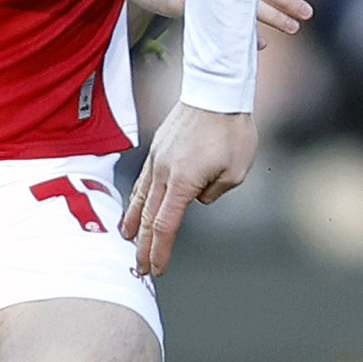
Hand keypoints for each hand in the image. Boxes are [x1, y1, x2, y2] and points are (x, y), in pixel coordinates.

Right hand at [122, 101, 256, 275]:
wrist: (217, 92)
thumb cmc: (232, 132)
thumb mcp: (236, 171)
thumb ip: (215, 192)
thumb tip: (197, 199)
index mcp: (182, 182)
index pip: (166, 225)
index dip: (160, 250)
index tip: (155, 269)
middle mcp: (164, 173)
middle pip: (149, 217)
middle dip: (144, 246)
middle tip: (138, 268)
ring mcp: (157, 159)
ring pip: (141, 197)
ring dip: (134, 222)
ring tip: (126, 239)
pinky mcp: (158, 148)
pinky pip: (143, 180)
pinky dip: (136, 197)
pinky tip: (135, 204)